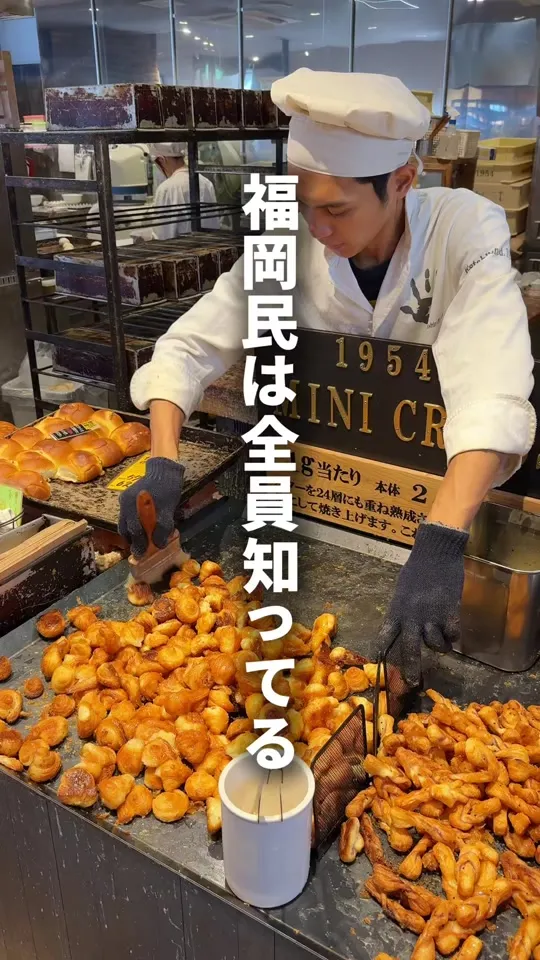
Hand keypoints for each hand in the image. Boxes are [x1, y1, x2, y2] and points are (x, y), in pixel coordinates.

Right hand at [119, 457, 184, 557]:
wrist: (164, 470)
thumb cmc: (167, 489)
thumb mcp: (168, 508)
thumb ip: (163, 526)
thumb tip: (158, 544)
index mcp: (133, 505)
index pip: (134, 529)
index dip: (138, 543)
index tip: (141, 554)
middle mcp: (125, 503)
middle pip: (126, 528)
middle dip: (133, 541)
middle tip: (140, 551)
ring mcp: (124, 500)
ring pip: (125, 523)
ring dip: (132, 534)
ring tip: (140, 542)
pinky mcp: (126, 498)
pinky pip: (127, 515)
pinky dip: (132, 524)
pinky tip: (140, 528)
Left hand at [374, 522, 468, 686]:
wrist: (436, 552)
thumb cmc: (417, 569)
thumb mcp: (403, 590)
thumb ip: (403, 611)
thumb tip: (404, 628)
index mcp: (397, 609)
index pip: (386, 635)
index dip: (382, 651)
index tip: (379, 666)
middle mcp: (412, 616)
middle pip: (410, 649)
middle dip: (411, 669)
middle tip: (411, 683)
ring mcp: (432, 616)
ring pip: (436, 645)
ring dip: (441, 646)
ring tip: (443, 642)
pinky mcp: (450, 612)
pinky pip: (453, 635)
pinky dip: (454, 635)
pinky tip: (453, 628)